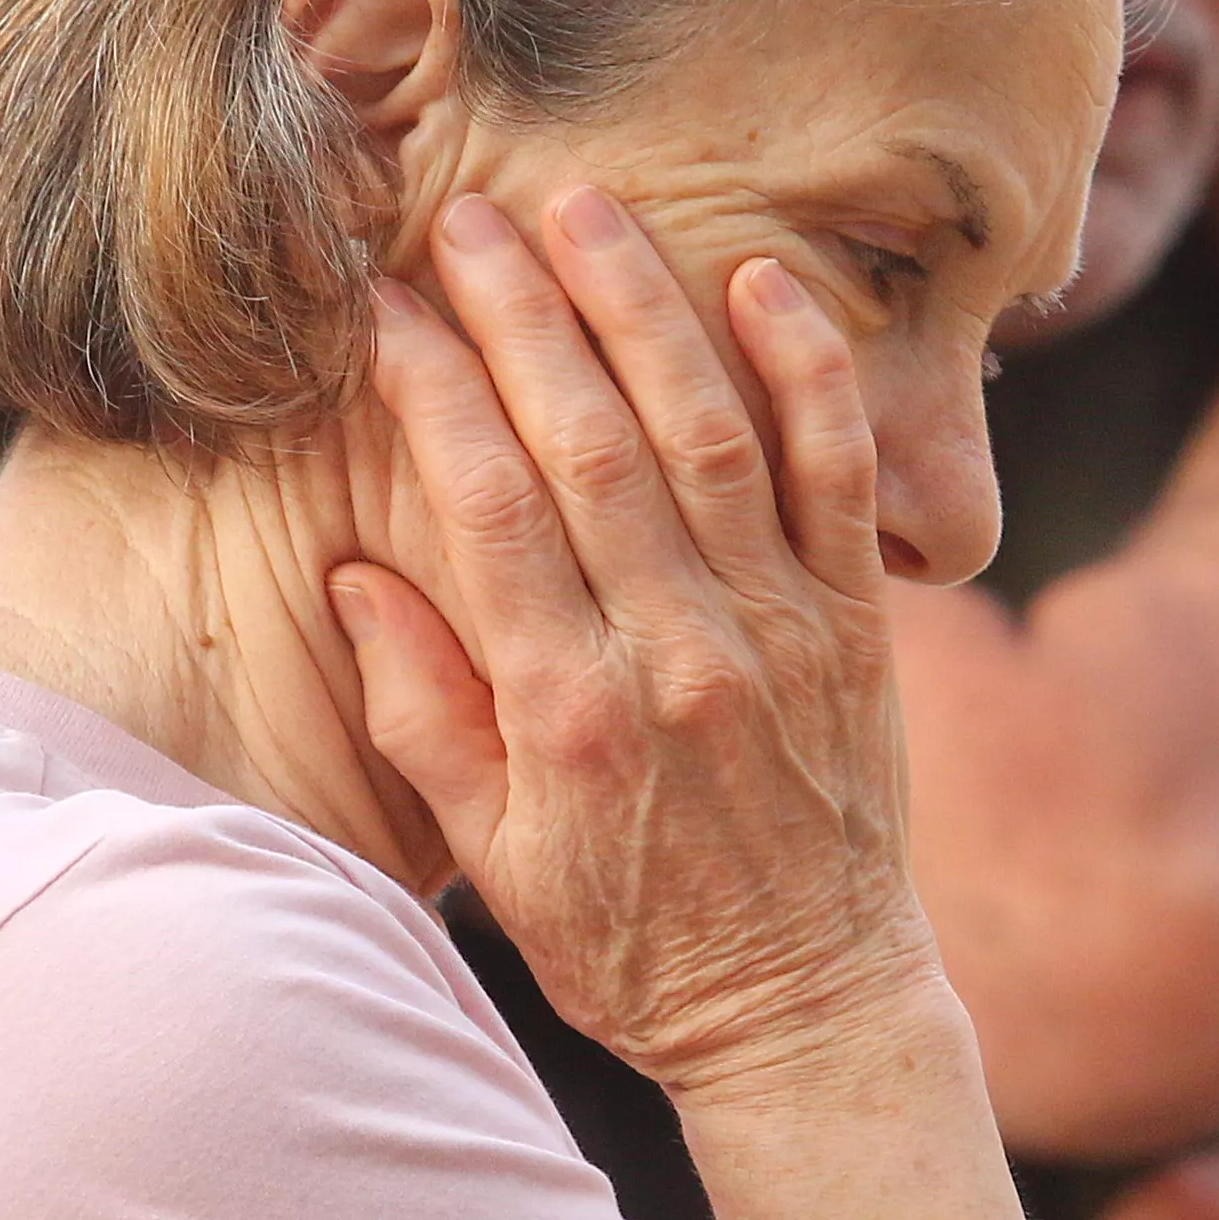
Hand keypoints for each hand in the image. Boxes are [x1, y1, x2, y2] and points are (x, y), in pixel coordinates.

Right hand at [337, 191, 945, 1095]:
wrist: (806, 1012)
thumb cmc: (631, 948)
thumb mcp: (496, 862)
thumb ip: (426, 718)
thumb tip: (357, 577)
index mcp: (565, 712)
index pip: (485, 504)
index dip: (431, 386)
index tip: (383, 303)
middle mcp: (674, 656)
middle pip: (588, 442)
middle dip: (521, 311)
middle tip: (468, 211)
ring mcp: (777, 635)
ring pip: (707, 433)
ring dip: (643, 308)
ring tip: (587, 207)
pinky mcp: (861, 631)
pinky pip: (841, 478)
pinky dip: (809, 375)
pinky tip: (766, 283)